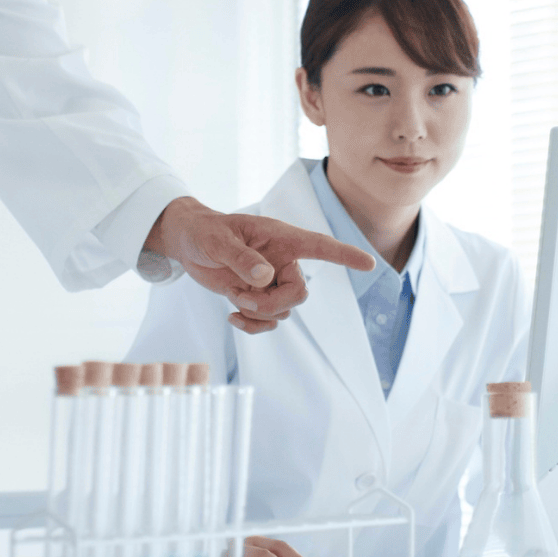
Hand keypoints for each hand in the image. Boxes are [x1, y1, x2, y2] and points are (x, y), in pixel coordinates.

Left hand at [147, 198, 375, 333]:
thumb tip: (265, 277)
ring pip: (284, 310)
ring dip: (259, 313)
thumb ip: (241, 257)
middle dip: (274, 304)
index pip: (320, 246)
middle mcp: (282, 260)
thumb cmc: (205, 231)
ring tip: (234, 298)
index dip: (345, 255)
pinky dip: (253, 325)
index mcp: (281, 238)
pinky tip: (233, 318)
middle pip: (299, 292)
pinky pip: (269, 321)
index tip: (369, 264)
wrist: (188, 243)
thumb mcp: (218, 240)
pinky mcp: (257, 296)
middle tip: (244, 299)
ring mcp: (271, 281)